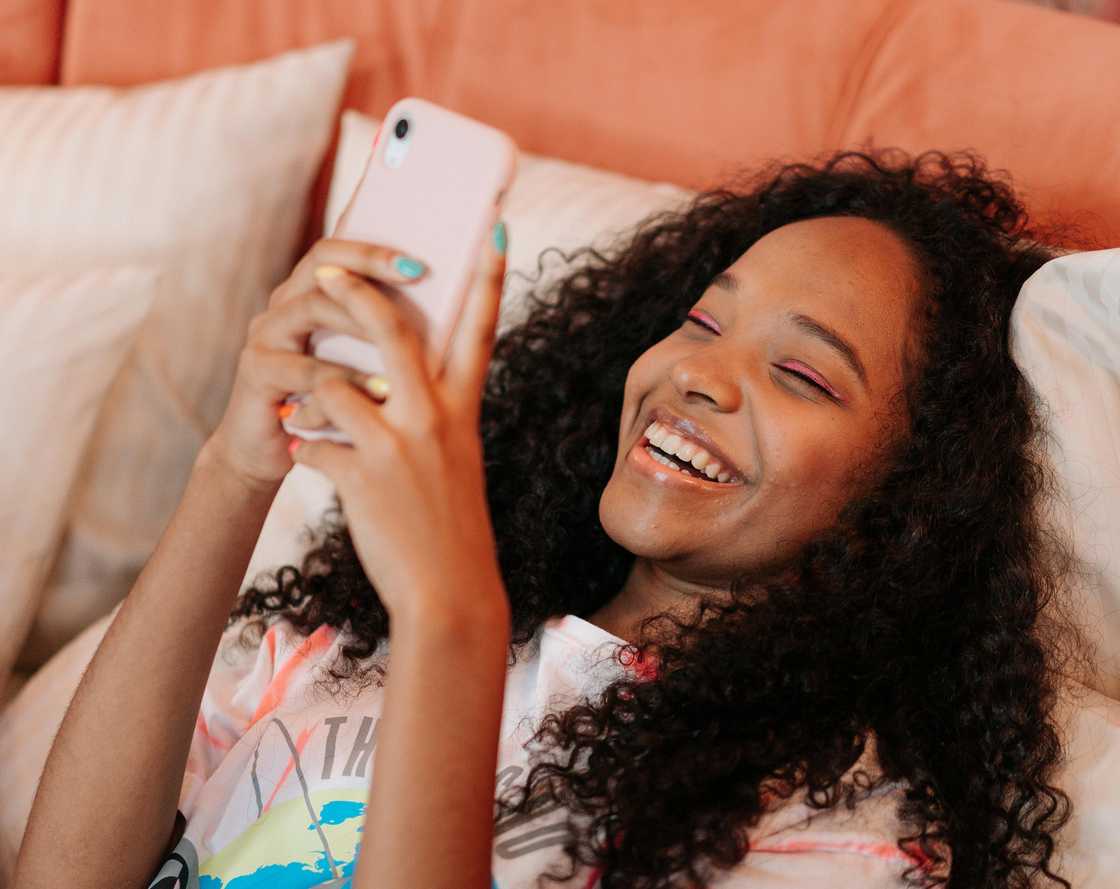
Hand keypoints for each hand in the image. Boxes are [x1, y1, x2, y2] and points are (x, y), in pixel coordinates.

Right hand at [204, 238, 430, 490]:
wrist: (275, 454)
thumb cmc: (332, 408)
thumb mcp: (364, 367)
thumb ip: (395, 336)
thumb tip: (459, 305)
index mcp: (314, 294)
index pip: (342, 248)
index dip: (379, 245)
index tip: (425, 250)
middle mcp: (285, 304)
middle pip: (323, 264)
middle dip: (371, 264)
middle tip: (417, 271)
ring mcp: (266, 335)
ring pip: (312, 309)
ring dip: (362, 320)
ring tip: (407, 333)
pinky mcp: (257, 374)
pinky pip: (304, 369)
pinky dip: (345, 379)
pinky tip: (381, 392)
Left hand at [289, 220, 510, 622]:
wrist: (450, 592)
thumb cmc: (450, 525)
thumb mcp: (457, 460)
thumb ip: (433, 417)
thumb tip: (385, 382)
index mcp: (461, 411)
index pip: (480, 331)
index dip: (488, 277)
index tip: (493, 228)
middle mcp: (434, 418)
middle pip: (393, 332)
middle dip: (357, 293)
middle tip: (330, 270)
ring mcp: (397, 446)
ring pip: (333, 387)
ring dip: (306, 398)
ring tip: (296, 411)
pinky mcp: (361, 478)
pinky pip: (309, 445)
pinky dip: (300, 450)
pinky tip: (304, 463)